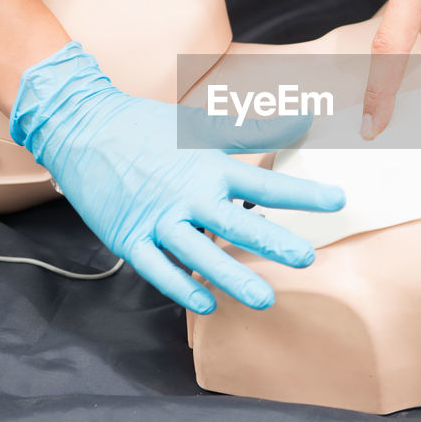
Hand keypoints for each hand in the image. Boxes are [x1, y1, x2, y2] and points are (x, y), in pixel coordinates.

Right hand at [10, 43, 345, 313]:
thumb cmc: (147, 129)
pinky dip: (181, 286)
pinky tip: (206, 302)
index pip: (264, 181)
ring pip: (199, 253)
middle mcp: (186, 194)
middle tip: (306, 258)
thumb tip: (302, 119)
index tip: (337, 200)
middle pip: (236, 222)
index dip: (302, 192)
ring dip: (232, 277)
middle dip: (273, 242)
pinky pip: (158, 269)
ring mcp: (157, 219)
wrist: (83, 130)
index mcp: (208, 165)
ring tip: (264, 299)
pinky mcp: (130, 237)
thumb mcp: (202, 127)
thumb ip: (256, 131)